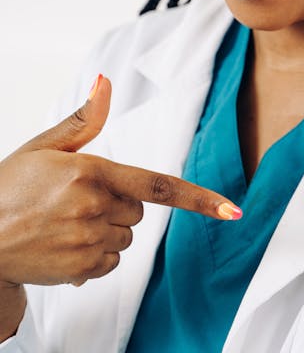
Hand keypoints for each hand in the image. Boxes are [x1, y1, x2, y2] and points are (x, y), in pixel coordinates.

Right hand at [0, 74, 241, 289]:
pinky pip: (112, 262)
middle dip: (117, 204)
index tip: (232, 210)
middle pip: (139, 210)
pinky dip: (95, 256)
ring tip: (64, 224)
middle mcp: (92, 208)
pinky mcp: (81, 270)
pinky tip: (64, 245)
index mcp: (89, 172)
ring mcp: (87, 242)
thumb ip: (83, 120)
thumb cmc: (8, 188)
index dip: (199, 199)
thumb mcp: (42, 147)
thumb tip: (106, 82)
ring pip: (126, 237)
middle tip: (74, 201)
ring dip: (106, 230)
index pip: (157, 186)